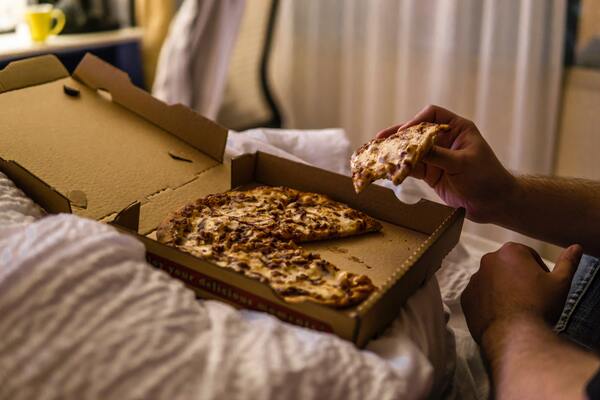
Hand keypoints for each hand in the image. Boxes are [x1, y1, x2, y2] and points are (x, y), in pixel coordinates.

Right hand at [377, 105, 515, 222]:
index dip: (416, 121)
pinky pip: (413, 167)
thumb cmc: (487, 178)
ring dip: (396, 152)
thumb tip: (413, 148)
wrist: (494, 204)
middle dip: (398, 136)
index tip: (405, 133)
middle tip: (380, 139)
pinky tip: (388, 169)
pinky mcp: (432, 173)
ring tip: (378, 153)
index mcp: (457, 129)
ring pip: (411, 150)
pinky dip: (401, 167)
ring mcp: (437, 157)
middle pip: (417, 132)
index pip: (432, 115)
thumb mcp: (462, 163)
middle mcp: (445, 140)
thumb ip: (438, 155)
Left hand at [461, 242, 582, 343]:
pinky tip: (501, 316)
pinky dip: (488, 302)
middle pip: (507, 266)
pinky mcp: (465, 298)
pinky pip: (479, 296)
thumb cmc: (540, 305)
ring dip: (501, 289)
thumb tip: (575, 247)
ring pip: (491, 280)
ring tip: (515, 308)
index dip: (538, 270)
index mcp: (510, 251)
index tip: (543, 287)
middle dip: (518, 278)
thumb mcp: (560, 283)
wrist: (515, 335)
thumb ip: (567, 262)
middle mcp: (487, 260)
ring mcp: (473, 279)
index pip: (527, 255)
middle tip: (530, 298)